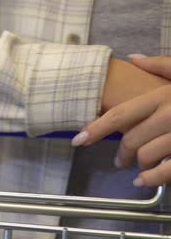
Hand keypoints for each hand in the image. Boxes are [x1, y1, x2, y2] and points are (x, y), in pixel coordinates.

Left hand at [72, 56, 170, 186]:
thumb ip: (163, 65)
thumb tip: (134, 58)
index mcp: (164, 96)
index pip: (120, 115)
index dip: (95, 129)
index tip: (77, 140)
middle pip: (129, 139)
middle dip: (120, 152)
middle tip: (118, 159)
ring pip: (145, 156)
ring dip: (136, 164)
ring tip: (135, 166)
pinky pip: (166, 171)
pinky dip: (151, 178)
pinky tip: (143, 181)